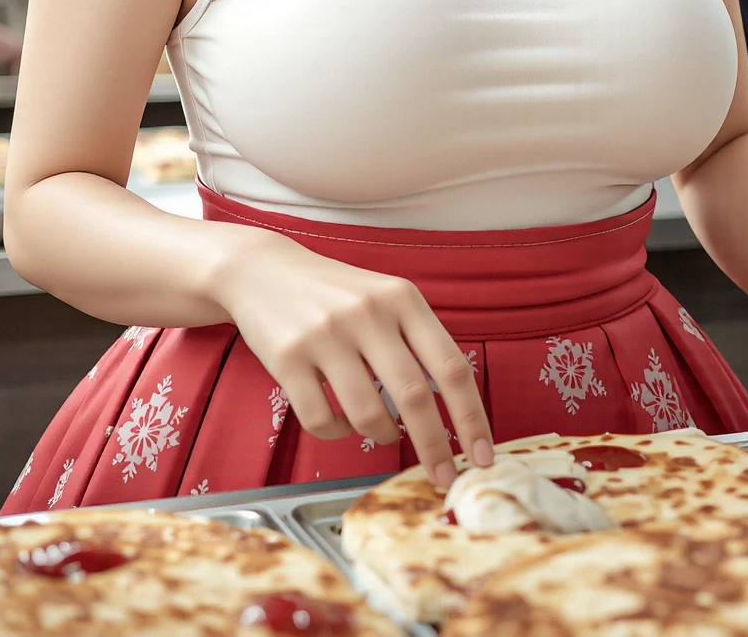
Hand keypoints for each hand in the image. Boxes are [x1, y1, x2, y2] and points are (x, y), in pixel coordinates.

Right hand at [214, 230, 491, 486]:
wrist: (264, 269)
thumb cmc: (338, 293)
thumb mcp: (387, 298)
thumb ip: (418, 340)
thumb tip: (457, 407)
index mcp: (403, 298)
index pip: (450, 366)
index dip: (472, 417)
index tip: (483, 455)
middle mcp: (368, 313)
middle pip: (414, 396)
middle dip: (435, 447)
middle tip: (444, 478)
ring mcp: (326, 335)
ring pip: (368, 415)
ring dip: (384, 436)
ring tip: (384, 431)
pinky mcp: (288, 358)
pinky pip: (322, 420)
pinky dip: (338, 433)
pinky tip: (341, 419)